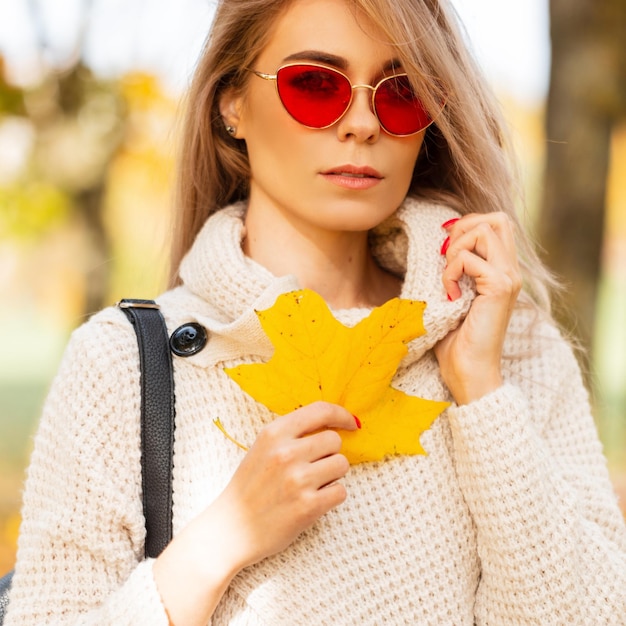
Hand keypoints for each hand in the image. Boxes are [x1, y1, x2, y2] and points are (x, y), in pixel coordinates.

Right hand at [153, 402, 356, 624]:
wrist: (231, 529)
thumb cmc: (249, 488)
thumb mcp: (261, 448)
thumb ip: (291, 434)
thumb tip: (331, 425)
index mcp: (273, 433)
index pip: (319, 410)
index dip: (341, 415)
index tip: (350, 423)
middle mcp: (286, 453)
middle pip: (334, 440)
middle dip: (330, 453)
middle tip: (314, 467)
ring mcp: (297, 480)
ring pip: (342, 464)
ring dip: (333, 475)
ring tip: (312, 485)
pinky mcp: (308, 506)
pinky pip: (341, 491)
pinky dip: (332, 497)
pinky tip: (314, 501)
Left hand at [434, 212, 521, 404]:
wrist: (469, 374)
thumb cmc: (456, 342)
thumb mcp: (451, 298)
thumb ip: (452, 271)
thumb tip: (438, 246)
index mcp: (502, 272)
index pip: (496, 224)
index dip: (468, 225)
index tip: (446, 249)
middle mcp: (511, 272)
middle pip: (497, 219)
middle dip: (464, 229)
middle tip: (447, 258)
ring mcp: (508, 279)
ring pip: (485, 230)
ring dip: (456, 249)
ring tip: (448, 279)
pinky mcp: (499, 289)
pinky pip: (470, 259)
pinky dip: (451, 271)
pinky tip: (449, 294)